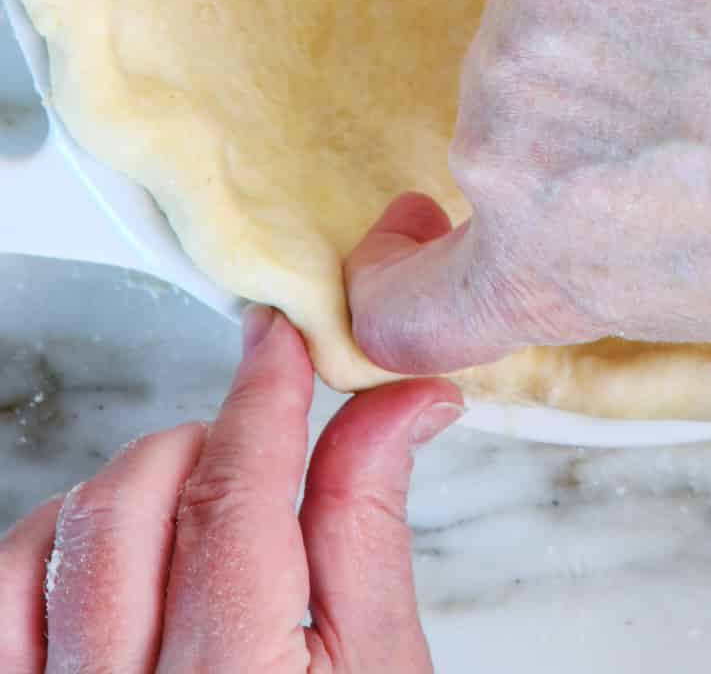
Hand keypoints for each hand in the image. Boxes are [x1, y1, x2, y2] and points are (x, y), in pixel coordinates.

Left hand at [0, 307, 460, 671]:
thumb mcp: (382, 673)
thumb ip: (369, 525)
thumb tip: (400, 396)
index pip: (236, 501)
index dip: (261, 396)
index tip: (278, 336)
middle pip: (130, 508)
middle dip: (200, 445)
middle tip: (252, 448)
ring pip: (46, 545)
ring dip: (118, 497)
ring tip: (183, 515)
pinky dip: (44, 555)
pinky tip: (105, 569)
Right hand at [347, 0, 710, 374]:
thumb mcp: (680, 286)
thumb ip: (592, 229)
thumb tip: (592, 140)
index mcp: (529, 264)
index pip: (395, 305)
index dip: (398, 261)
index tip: (422, 221)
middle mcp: (497, 151)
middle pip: (510, 86)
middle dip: (590, 74)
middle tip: (709, 85)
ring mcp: (526, 27)